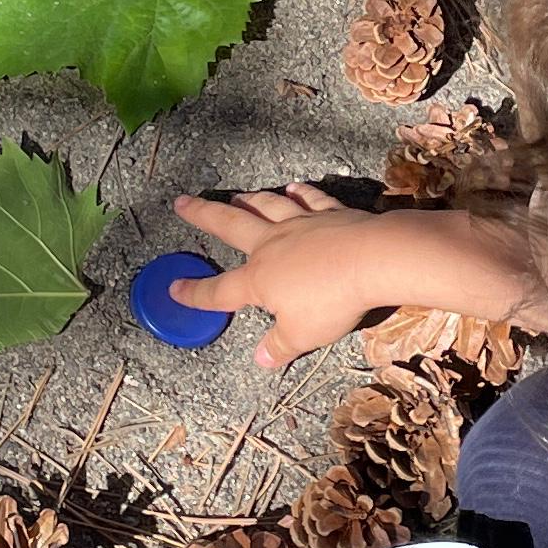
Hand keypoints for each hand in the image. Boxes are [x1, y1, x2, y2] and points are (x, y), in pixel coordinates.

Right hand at [168, 184, 400, 367]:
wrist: (373, 259)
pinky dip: (300, 193)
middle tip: (182, 202)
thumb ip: (279, 346)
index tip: (174, 288)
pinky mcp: (330, 213)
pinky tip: (293, 187)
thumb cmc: (332, 301)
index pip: (220, 290)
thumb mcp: (302, 335)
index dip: (195, 293)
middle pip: (230, 226)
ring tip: (235, 196)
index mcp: (259, 278)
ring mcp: (301, 224)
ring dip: (248, 200)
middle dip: (202, 215)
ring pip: (267, 206)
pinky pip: (309, 199)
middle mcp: (272, 244)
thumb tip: (260, 360)